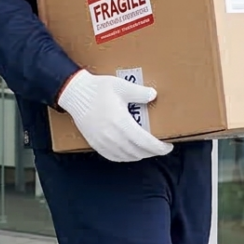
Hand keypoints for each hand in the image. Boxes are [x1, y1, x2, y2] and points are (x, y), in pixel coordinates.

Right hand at [56, 70, 170, 162]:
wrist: (75, 94)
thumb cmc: (98, 89)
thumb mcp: (121, 86)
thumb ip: (139, 92)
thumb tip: (154, 95)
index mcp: (121, 123)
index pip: (145, 143)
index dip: (159, 148)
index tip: (168, 146)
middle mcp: (112, 136)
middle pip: (138, 152)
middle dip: (152, 152)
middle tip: (160, 146)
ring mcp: (103, 142)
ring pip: (127, 157)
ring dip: (140, 155)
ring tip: (147, 149)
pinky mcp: (95, 144)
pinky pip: (114, 157)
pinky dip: (126, 157)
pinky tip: (130, 152)